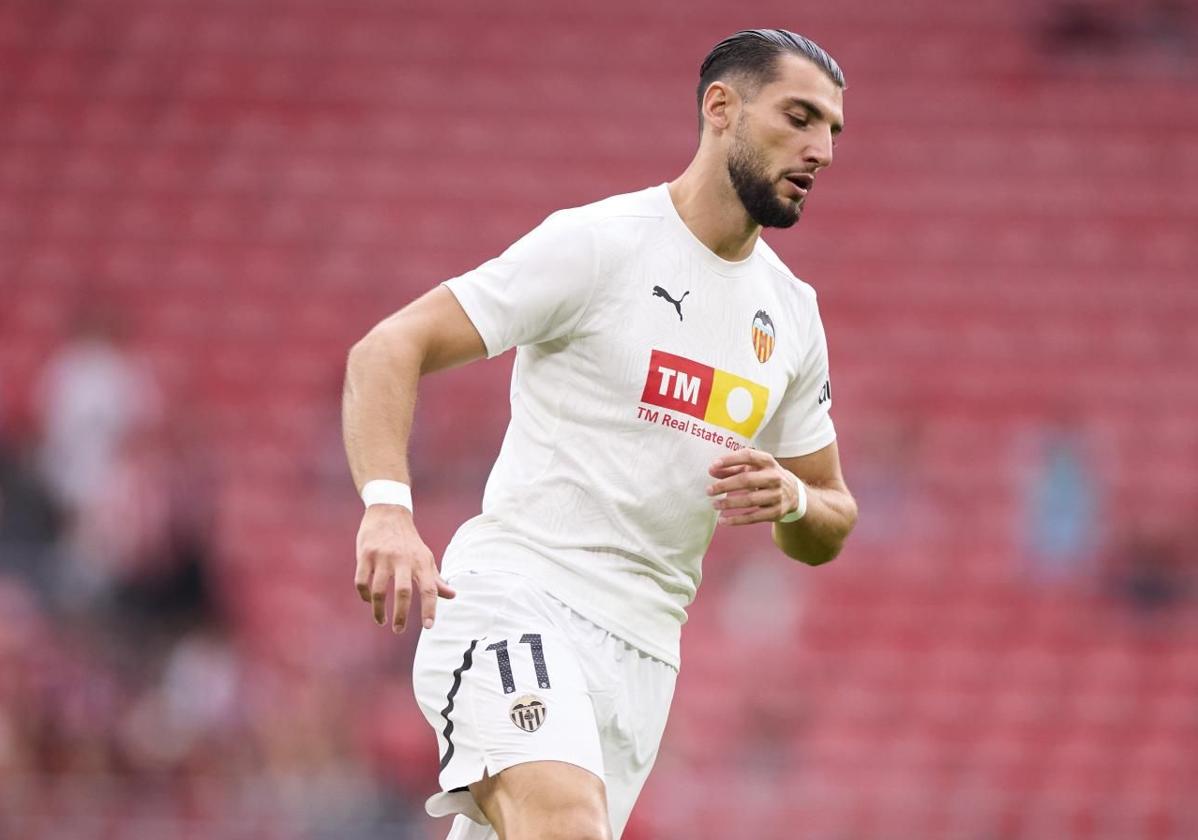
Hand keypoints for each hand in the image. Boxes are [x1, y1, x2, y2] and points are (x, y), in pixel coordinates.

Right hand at [354, 505, 455, 631]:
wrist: (388, 512)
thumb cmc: (409, 541)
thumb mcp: (425, 557)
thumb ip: (436, 578)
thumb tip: (453, 596)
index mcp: (421, 561)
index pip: (429, 588)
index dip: (430, 608)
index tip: (428, 626)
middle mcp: (402, 559)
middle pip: (403, 592)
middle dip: (401, 615)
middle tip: (398, 630)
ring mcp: (382, 557)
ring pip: (379, 590)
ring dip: (378, 610)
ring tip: (381, 621)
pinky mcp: (365, 554)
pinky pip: (362, 581)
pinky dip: (365, 596)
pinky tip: (369, 601)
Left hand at [707, 448, 799, 525]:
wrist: (793, 493)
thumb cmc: (765, 477)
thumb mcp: (753, 469)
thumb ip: (732, 468)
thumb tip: (712, 470)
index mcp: (768, 462)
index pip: (748, 456)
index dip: (730, 459)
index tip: (713, 466)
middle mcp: (774, 477)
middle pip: (747, 480)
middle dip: (725, 485)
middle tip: (709, 490)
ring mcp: (777, 495)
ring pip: (750, 500)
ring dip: (729, 503)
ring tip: (714, 504)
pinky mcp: (776, 512)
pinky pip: (754, 517)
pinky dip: (737, 519)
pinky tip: (723, 520)